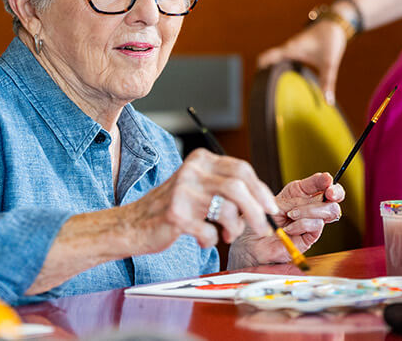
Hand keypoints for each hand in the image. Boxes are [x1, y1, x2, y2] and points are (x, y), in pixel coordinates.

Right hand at [118, 148, 277, 253]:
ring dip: (233, 228)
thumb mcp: (198, 187)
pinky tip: (202, 240)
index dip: (261, 190)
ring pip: (228, 210)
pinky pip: (209, 232)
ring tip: (225, 235)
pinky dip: (211, 241)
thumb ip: (226, 188)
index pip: (242, 169)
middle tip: (263, 228)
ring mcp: (183, 192)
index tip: (271, 209)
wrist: (131, 225)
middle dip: (256, 211)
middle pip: (239, 187)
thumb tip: (264, 204)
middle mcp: (192, 171)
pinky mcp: (176, 215)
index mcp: (201, 160)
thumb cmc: (171, 209)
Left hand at [229, 172, 345, 266]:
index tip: (327, 180)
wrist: (251, 241)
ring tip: (291, 215)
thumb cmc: (262, 219)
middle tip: (329, 193)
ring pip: (329, 211)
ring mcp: (312, 223)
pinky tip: (289, 228)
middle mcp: (311, 208)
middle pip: (335, 199)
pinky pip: (316, 226)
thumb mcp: (279, 198)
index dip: (329, 182)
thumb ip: (300, 191)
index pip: (325, 185)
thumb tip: (322, 182)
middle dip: (334, 193)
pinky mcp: (310, 238)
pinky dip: (301, 224)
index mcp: (304, 195)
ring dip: (309, 210)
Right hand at [257, 18, 349, 103]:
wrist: (335, 24)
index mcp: (291, 49)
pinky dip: (280, 68)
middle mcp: (288, 48)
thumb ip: (327, 82)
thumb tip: (328, 102)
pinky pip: (283, 59)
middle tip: (262, 93)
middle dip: (263, 74)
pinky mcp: (297, 50)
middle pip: (268, 60)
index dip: (259, 69)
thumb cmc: (330, 40)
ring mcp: (291, 49)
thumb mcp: (329, 63)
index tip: (256, 83)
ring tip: (271, 90)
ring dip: (271, 71)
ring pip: (275, 60)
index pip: (268, 57)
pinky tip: (285, 80)